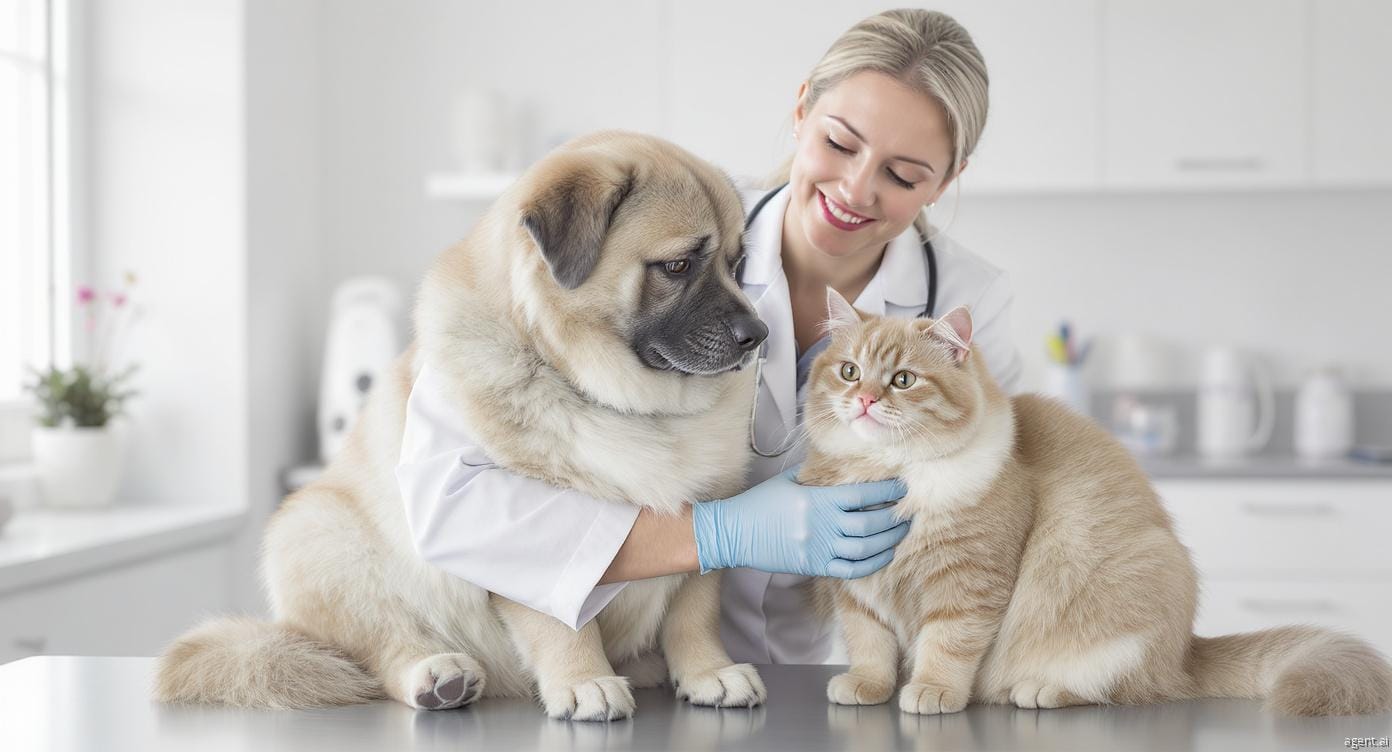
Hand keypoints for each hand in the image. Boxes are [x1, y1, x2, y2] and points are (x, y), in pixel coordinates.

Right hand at [691, 467, 909, 577]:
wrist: (734, 533)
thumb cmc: (759, 503)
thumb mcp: (787, 481)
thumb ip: (815, 474)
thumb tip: (841, 463)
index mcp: (816, 500)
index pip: (861, 494)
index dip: (886, 491)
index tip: (901, 487)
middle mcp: (821, 526)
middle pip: (870, 524)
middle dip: (894, 518)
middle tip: (908, 512)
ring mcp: (818, 549)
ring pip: (865, 549)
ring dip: (888, 541)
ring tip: (901, 532)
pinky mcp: (814, 566)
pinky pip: (851, 569)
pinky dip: (872, 563)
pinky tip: (884, 554)